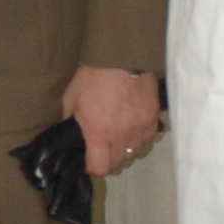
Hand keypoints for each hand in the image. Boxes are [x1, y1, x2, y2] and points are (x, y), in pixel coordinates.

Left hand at [64, 64, 162, 178]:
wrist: (123, 56)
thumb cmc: (94, 75)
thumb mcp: (71, 98)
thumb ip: (70, 121)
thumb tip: (72, 136)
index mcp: (99, 132)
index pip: (100, 168)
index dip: (92, 166)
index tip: (88, 159)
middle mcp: (122, 135)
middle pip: (117, 163)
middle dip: (106, 158)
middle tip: (100, 145)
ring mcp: (140, 128)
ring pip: (132, 153)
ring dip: (123, 149)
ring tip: (115, 134)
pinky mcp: (153, 119)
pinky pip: (145, 140)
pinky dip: (136, 138)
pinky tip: (129, 125)